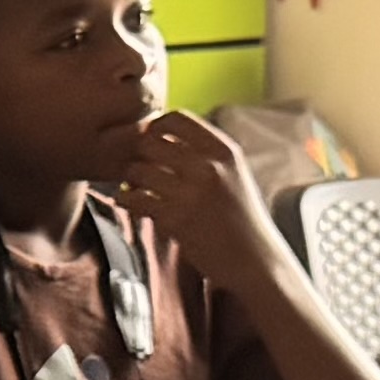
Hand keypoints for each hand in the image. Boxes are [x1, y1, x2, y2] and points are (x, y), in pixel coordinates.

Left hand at [115, 111, 274, 275]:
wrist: (254, 260)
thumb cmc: (241, 217)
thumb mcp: (234, 172)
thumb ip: (205, 151)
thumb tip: (163, 132)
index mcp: (224, 151)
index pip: (177, 118)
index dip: (156, 126)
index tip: (152, 141)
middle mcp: (208, 167)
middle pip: (150, 142)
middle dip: (139, 155)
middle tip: (139, 168)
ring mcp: (191, 194)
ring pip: (137, 170)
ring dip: (130, 179)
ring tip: (136, 188)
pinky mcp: (175, 220)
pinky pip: (133, 199)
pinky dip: (125, 199)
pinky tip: (131, 203)